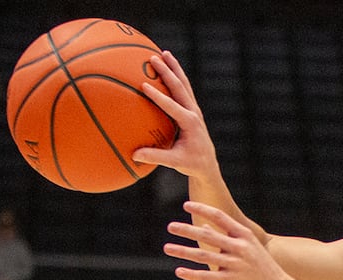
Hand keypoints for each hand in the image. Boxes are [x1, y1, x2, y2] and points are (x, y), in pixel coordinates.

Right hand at [132, 52, 216, 180]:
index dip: (158, 96)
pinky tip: (167, 67)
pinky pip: (183, 89)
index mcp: (190, 124)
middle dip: (167, 72)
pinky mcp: (192, 109)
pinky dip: (176, 76)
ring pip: (184, 84)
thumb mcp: (175, 162)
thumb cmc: (192, 164)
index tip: (144, 85)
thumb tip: (134, 155)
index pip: (172, 106)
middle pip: (180, 87)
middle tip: (154, 58)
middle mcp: (194, 113)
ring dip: (174, 68)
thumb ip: (156, 157)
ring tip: (164, 53)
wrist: (208, 164)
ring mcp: (194, 109)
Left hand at [165, 202, 297, 279]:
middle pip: (208, 236)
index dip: (202, 209)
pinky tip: (179, 270)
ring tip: (167, 248)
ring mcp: (235, 265)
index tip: (186, 205)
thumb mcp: (247, 246)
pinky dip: (191, 274)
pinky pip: (206, 277)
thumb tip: (202, 226)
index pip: (220, 217)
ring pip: (203, 256)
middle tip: (170, 226)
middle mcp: (239, 248)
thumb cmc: (259, 264)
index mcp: (244, 236)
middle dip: (187, 230)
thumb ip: (226, 236)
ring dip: (183, 251)